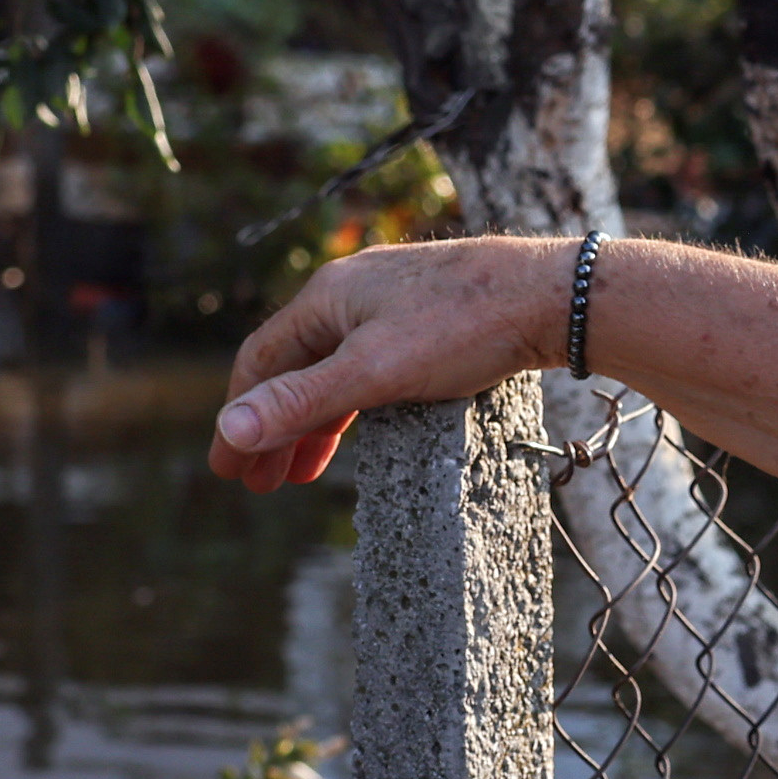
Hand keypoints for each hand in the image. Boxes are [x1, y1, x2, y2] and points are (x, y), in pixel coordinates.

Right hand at [209, 234, 570, 489]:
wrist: (550, 295)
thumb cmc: (463, 327)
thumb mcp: (373, 373)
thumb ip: (302, 402)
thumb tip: (231, 430)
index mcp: (326, 298)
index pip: (260, 362)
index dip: (239, 419)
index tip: (228, 470)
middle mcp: (351, 293)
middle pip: (292, 369)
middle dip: (271, 429)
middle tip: (258, 485)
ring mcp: (391, 304)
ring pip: (333, 371)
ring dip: (312, 423)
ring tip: (300, 473)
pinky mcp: (427, 320)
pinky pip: (369, 368)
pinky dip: (353, 406)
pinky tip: (359, 432)